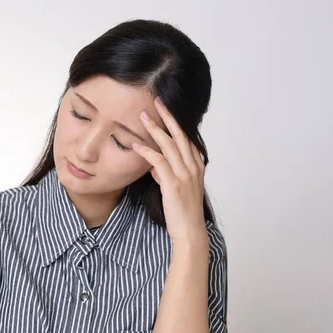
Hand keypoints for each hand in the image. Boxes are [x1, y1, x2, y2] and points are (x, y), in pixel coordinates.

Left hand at [132, 97, 207, 244]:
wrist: (190, 232)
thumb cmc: (182, 212)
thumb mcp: (175, 189)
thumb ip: (166, 175)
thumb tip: (154, 166)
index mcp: (196, 166)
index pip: (187, 138)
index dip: (176, 122)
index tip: (165, 109)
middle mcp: (193, 167)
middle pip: (180, 135)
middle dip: (167, 117)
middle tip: (156, 101)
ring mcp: (185, 175)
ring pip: (170, 145)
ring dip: (155, 129)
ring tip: (142, 116)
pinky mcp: (174, 184)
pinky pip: (159, 162)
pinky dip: (147, 151)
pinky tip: (136, 144)